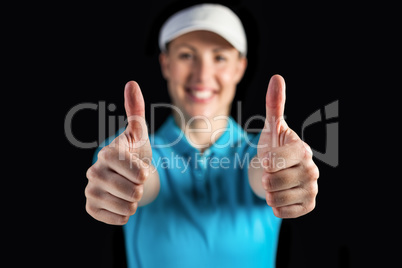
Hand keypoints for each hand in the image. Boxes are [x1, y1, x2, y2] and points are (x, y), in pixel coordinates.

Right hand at [85, 81, 153, 224]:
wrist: (129, 177)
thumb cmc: (136, 153)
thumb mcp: (140, 133)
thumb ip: (136, 110)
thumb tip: (131, 83)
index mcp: (107, 153)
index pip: (135, 170)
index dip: (143, 172)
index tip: (141, 168)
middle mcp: (94, 171)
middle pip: (133, 191)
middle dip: (142, 188)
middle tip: (136, 181)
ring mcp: (90, 190)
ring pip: (127, 207)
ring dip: (135, 202)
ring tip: (129, 191)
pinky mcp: (91, 207)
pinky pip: (118, 218)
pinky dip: (126, 214)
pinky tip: (122, 202)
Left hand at [257, 75, 318, 217]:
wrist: (280, 169)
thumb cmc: (275, 145)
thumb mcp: (271, 126)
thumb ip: (274, 104)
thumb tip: (277, 78)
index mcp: (302, 150)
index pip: (274, 161)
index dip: (266, 161)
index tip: (267, 158)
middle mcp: (312, 170)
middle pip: (272, 182)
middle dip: (265, 177)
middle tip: (272, 171)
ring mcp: (312, 189)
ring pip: (275, 199)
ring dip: (268, 193)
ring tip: (275, 183)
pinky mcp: (308, 205)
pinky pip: (282, 212)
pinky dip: (275, 205)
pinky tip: (281, 195)